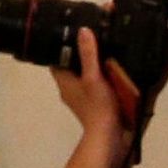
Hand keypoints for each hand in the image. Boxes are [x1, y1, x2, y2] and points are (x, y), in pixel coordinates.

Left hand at [58, 29, 139, 153]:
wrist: (109, 136)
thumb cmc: (97, 106)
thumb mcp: (93, 76)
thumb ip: (88, 54)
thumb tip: (82, 30)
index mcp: (63, 81)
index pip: (55, 59)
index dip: (61, 46)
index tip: (72, 33)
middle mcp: (68, 89)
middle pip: (70, 67)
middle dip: (80, 54)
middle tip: (93, 37)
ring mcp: (81, 99)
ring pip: (83, 76)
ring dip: (92, 65)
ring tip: (104, 48)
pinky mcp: (94, 105)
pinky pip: (94, 86)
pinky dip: (100, 77)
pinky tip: (112, 69)